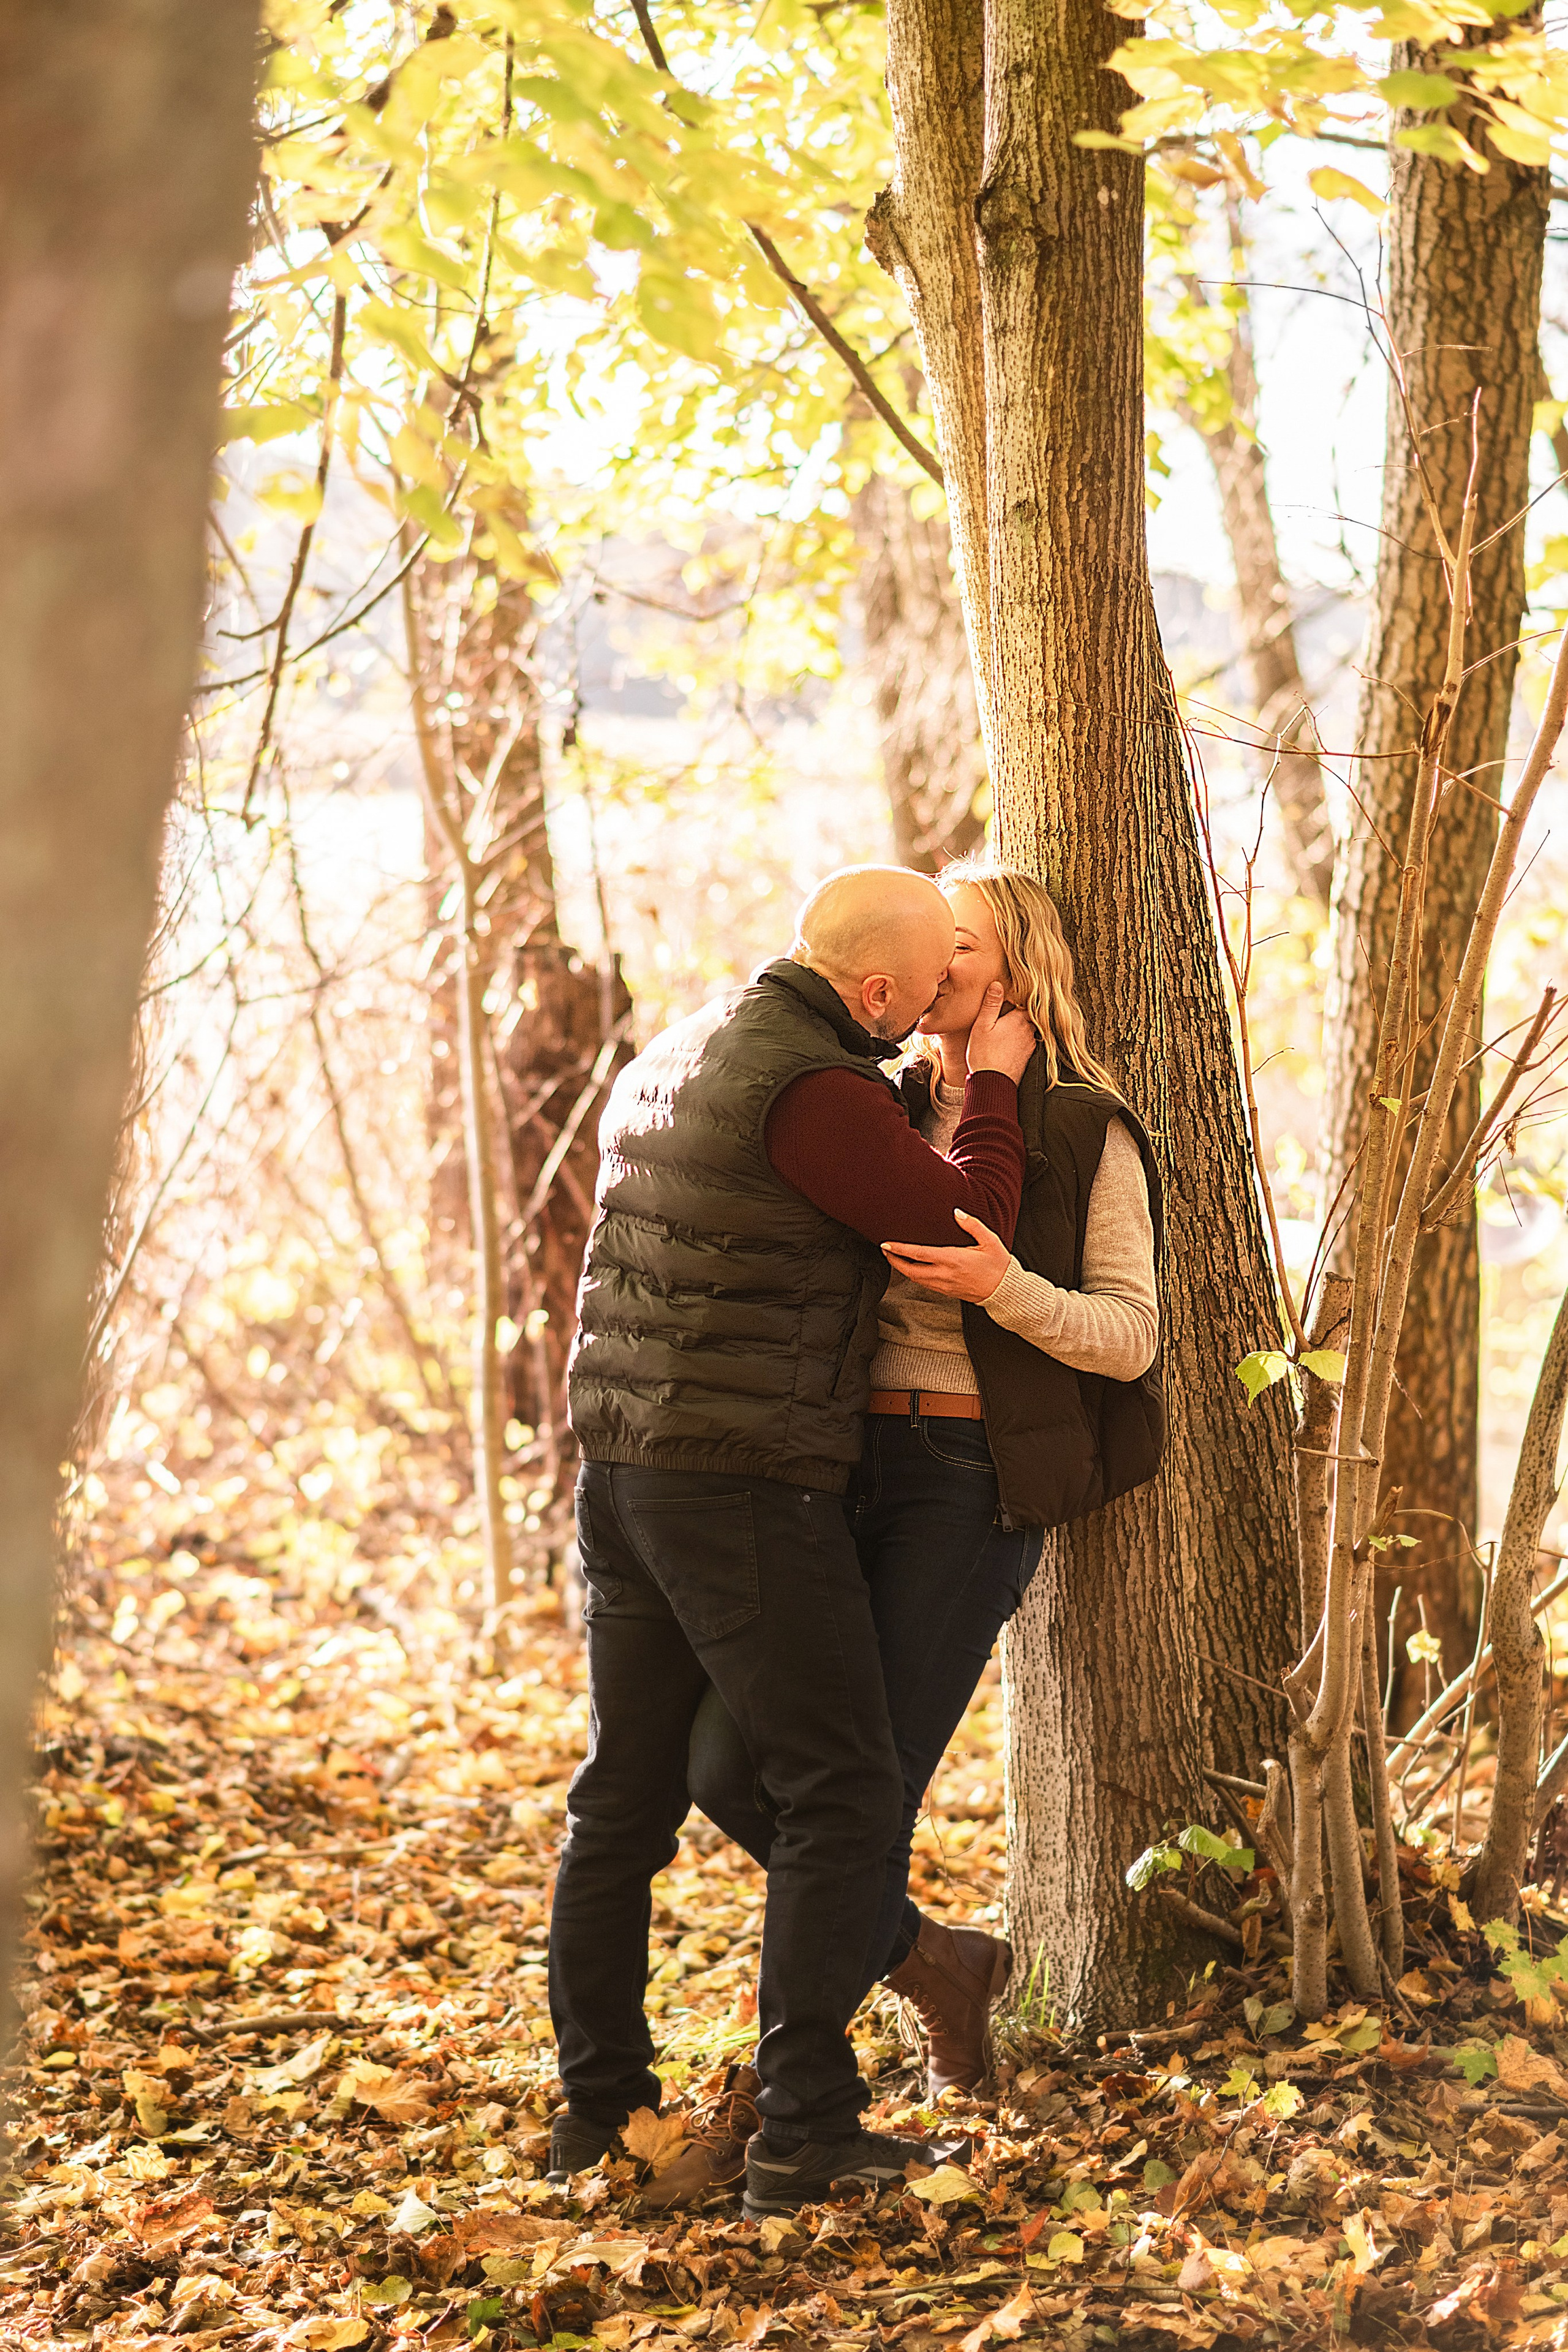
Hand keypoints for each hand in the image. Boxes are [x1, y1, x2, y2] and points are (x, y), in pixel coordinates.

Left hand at [881, 1209, 1013, 1301]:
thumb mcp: (990, 1241)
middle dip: (894, 1260)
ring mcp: (944, 1285)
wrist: (1005, 1292)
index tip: (886, 1243)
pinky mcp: (947, 1292)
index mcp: (953, 1259)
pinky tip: (912, 1268)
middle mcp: (945, 1274)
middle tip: (885, 1249)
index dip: (899, 1249)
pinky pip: (924, 1284)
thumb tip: (957, 1212)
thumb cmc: (999, 1265)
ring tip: (894, 1257)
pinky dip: (914, 1276)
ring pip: (915, 1279)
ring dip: (902, 1268)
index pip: (918, 1254)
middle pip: (910, 1270)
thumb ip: (972, 1225)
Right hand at [966, 980, 1035, 1080]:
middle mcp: (1028, 1031)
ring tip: (1008, 1026)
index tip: (1012, 996)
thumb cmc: (984, 1054)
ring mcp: (1030, 1045)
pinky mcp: (1027, 1057)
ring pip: (1029, 1029)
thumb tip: (997, 984)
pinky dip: (1020, 1040)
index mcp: (1018, 1020)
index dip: (1019, 998)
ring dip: (1021, 1027)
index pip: (1025, 1002)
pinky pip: (1027, 1042)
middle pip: (1029, 1015)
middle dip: (1021, 1012)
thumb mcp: (982, 1025)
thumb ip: (991, 1004)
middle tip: (1010, 1010)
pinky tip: (1009, 1042)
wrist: (992, 1084)